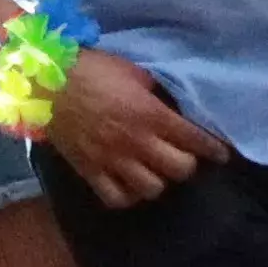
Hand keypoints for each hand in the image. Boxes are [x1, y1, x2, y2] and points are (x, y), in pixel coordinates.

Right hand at [42, 46, 229, 209]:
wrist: (45, 81)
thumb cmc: (91, 68)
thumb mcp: (133, 71)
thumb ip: (156, 93)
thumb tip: (174, 106)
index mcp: (149, 114)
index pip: (194, 140)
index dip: (213, 149)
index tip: (222, 154)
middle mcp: (135, 142)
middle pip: (179, 170)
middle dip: (187, 164)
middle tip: (183, 156)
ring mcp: (112, 160)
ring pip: (152, 189)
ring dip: (159, 180)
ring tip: (156, 170)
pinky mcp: (90, 171)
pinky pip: (117, 198)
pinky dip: (129, 195)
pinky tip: (130, 183)